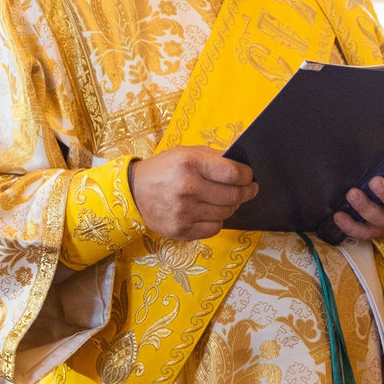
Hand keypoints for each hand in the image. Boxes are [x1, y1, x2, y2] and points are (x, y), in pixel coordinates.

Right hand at [130, 147, 256, 240]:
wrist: (134, 192)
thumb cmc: (164, 169)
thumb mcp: (186, 153)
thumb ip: (214, 157)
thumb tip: (242, 167)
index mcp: (190, 164)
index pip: (233, 174)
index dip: (247, 176)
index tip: (249, 177)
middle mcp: (188, 188)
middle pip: (233, 195)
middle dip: (246, 192)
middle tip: (249, 189)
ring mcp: (185, 212)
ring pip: (226, 212)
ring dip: (231, 206)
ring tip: (226, 199)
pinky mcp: (182, 230)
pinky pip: (214, 228)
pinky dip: (216, 220)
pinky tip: (209, 211)